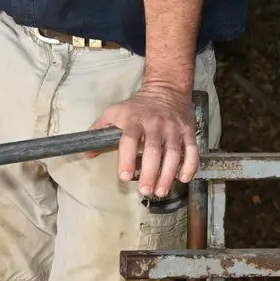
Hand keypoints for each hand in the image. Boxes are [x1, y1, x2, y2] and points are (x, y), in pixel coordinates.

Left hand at [86, 82, 197, 197]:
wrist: (166, 88)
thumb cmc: (137, 106)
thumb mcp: (115, 112)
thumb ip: (100, 130)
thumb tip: (87, 152)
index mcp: (134, 119)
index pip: (129, 139)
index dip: (127, 158)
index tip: (124, 176)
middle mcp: (155, 124)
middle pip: (153, 150)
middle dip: (149, 172)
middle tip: (144, 190)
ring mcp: (173, 128)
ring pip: (173, 153)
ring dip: (168, 174)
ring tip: (160, 191)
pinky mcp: (188, 131)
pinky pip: (192, 150)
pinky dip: (189, 166)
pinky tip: (183, 179)